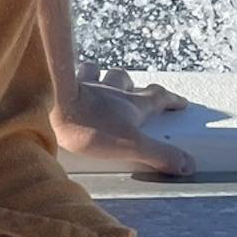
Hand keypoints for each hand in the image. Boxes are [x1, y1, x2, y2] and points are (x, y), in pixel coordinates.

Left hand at [52, 61, 194, 176]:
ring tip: (102, 82)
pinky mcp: (62, 86)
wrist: (47, 106)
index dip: (170, 99)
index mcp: (131, 104)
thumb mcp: (131, 146)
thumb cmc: (89, 126)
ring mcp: (85, 85)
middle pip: (126, 81)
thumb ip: (160, 155)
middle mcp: (110, 90)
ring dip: (103, 77)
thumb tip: (189, 164)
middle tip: (137, 92)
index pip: (157, 97)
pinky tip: (69, 82)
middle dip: (134, 86)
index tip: (180, 101)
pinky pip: (70, 74)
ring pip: (98, 72)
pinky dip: (73, 77)